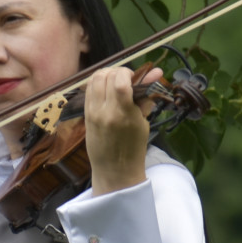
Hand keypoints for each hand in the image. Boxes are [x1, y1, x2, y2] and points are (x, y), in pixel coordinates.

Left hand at [83, 65, 157, 195]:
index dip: (127, 73)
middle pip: (105, 76)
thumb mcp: (143, 122)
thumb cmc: (133, 148)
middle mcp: (104, 112)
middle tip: (126, 79)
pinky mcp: (85, 113)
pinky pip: (88, 89)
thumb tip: (156, 72)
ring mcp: (92, 112)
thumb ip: (146, 96)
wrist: (114, 170)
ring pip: (94, 79)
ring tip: (116, 81)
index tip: (134, 77)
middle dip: (117, 72)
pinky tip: (107, 89)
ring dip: (106, 74)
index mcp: (123, 115)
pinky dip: (98, 83)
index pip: (119, 82)